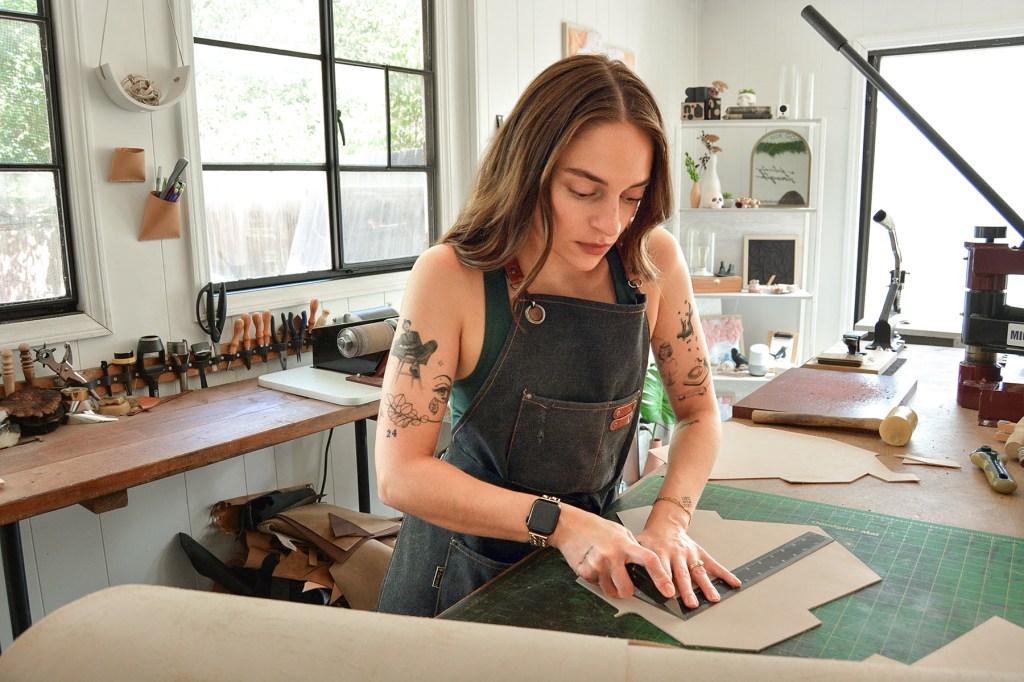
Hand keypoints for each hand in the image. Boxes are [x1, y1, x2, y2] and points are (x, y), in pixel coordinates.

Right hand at [551, 505, 673, 599]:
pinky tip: (595, 566)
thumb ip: (633, 547)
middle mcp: (612, 556)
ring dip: (612, 587)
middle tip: (626, 582)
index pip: (649, 561)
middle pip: (628, 590)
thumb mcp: (620, 532)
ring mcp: (597, 566)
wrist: (568, 525)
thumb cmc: (594, 527)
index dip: (661, 577)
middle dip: (629, 591)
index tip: (668, 590)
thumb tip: (646, 564)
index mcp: (624, 544)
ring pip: (612, 592)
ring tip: (607, 571)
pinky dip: (598, 581)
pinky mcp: (585, 572)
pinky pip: (597, 586)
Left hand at [638, 519, 740, 608]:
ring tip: (713, 598)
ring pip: (698, 572)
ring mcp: (689, 554)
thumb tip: (629, 579)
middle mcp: (675, 554)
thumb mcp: (639, 548)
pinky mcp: (700, 553)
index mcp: (659, 553)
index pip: (661, 569)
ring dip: (706, 586)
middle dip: (686, 589)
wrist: (665, 525)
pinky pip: (713, 564)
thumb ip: (637, 563)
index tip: (668, 593)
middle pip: (681, 574)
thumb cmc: (651, 541)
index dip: (664, 581)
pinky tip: (733, 582)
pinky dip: (725, 574)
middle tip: (691, 602)